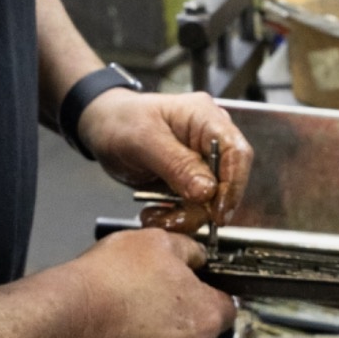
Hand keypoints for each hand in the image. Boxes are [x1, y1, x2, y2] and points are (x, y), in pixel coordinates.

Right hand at [60, 228, 234, 337]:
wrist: (68, 315)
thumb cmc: (112, 280)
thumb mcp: (158, 241)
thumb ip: (189, 249)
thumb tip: (196, 255)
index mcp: (206, 317)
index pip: (228, 305)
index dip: (209, 289)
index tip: (193, 282)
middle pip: (200, 330)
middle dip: (183, 312)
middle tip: (156, 290)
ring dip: (161, 332)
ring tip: (133, 308)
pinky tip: (120, 327)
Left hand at [77, 88, 253, 224]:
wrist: (101, 127)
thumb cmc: (120, 120)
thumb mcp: (144, 140)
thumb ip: (177, 164)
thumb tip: (208, 191)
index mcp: (205, 118)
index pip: (237, 152)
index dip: (234, 184)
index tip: (218, 212)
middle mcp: (209, 140)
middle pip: (226, 183)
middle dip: (201, 207)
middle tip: (173, 219)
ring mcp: (200, 163)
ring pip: (209, 202)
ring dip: (184, 216)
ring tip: (155, 217)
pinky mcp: (189, 182)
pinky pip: (193, 207)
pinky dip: (175, 217)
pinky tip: (155, 215)